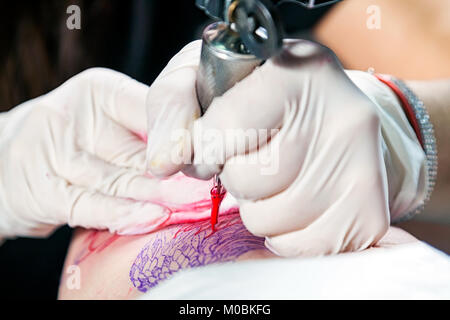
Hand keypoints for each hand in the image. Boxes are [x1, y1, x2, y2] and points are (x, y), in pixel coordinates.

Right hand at [0, 67, 223, 238]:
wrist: (7, 164)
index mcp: (99, 92)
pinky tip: (153, 216)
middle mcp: (75, 116)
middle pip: (140, 146)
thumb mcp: (108, 123)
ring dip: (160, 194)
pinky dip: (126, 213)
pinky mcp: (46, 192)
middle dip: (179, 168)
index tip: (212, 149)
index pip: (152, 105)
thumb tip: (199, 149)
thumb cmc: (71, 141)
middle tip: (211, 180)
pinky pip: (95, 204)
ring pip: (121, 178)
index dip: (185, 129)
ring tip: (192, 202)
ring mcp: (57, 155)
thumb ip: (145, 133)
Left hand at [146, 40, 426, 255]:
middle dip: (235, 176)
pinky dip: (282, 232)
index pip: (224, 129)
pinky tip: (295, 199)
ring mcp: (362, 168)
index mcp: (295, 71)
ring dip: (257, 205)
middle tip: (254, 155)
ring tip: (277, 176)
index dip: (206, 147)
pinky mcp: (368, 211)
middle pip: (246, 180)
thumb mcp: (208, 77)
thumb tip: (165, 161)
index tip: (214, 142)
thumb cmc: (261, 95)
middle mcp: (340, 117)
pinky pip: (296, 246)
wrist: (332, 111)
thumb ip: (174, 107)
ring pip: (267, 220)